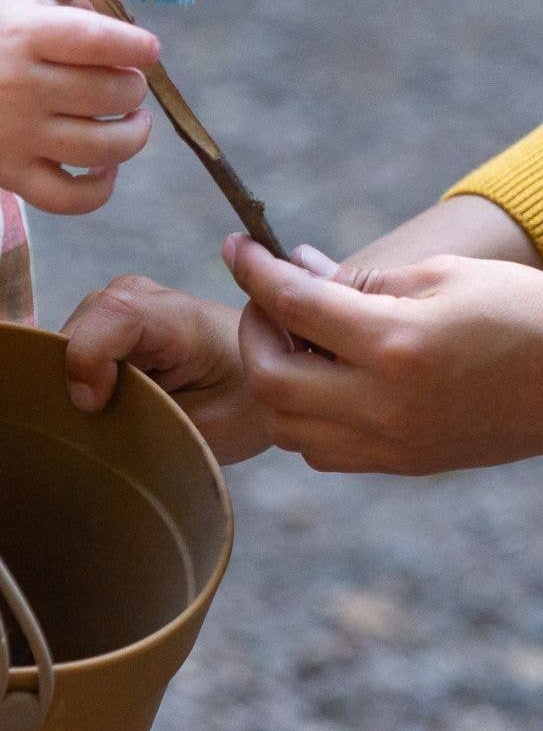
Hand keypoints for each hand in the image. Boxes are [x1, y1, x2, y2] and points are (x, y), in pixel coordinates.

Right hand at [0, 0, 157, 212]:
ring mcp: (13, 136)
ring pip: (104, 147)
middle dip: (133, 86)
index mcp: (26, 34)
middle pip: (114, 93)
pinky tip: (102, 163)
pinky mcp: (11, 176)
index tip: (145, 48)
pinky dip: (101, 187)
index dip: (139, 45)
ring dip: (132, 135)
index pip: (103, 40)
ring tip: (129, 118)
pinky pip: (74, 199)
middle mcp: (18, 86)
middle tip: (123, 80)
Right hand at [62, 275, 273, 463]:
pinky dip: (83, 366)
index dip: (88, 356)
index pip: (118, 311)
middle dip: (74, 368)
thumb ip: (146, 419)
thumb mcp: (204, 429)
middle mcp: (160, 301)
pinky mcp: (131, 320)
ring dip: (77, 369)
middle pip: (88, 317)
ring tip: (101, 406)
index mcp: (188, 322)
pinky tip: (101, 395)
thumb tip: (83, 420)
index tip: (95, 404)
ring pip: (80, 325)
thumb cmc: (248, 407)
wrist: (280, 380)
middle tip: (94, 414)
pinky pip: (87, 334)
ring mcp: (142, 306)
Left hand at [225, 236, 542, 474]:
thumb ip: (371, 279)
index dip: (255, 269)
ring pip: (287, 423)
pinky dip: (303, 415)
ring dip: (275, 377)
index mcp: (397, 342)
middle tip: (272, 296)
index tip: (235, 244)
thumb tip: (304, 273)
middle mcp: (382, 402)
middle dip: (257, 328)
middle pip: (271, 375)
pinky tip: (330, 380)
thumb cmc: (534, 315)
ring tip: (301, 338)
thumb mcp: (453, 275)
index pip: (296, 303)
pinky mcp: (401, 464)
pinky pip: (321, 449)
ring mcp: (390, 442)